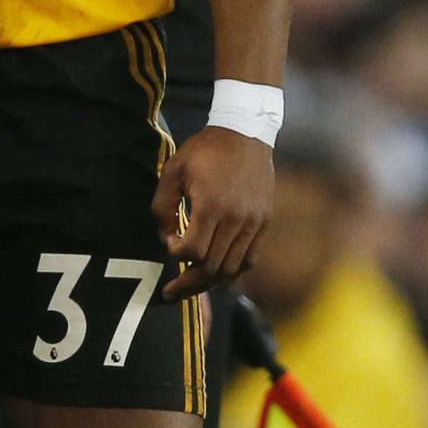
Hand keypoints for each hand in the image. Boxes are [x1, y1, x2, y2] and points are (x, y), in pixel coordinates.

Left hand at [152, 126, 272, 299]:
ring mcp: (254, 223)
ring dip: (209, 283)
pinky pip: (249, 259)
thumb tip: (167, 238)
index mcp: (212, 204)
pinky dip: (232, 272)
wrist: (245, 133)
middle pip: (213, 267)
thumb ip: (163, 206)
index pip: (193, 249)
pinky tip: (216, 275)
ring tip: (191, 289)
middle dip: (189, 284)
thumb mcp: (173, 170)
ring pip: (232, 269)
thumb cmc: (204, 150)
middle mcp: (237, 219)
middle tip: (171, 293)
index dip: (176, 254)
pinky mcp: (265, 223)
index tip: (169, 244)